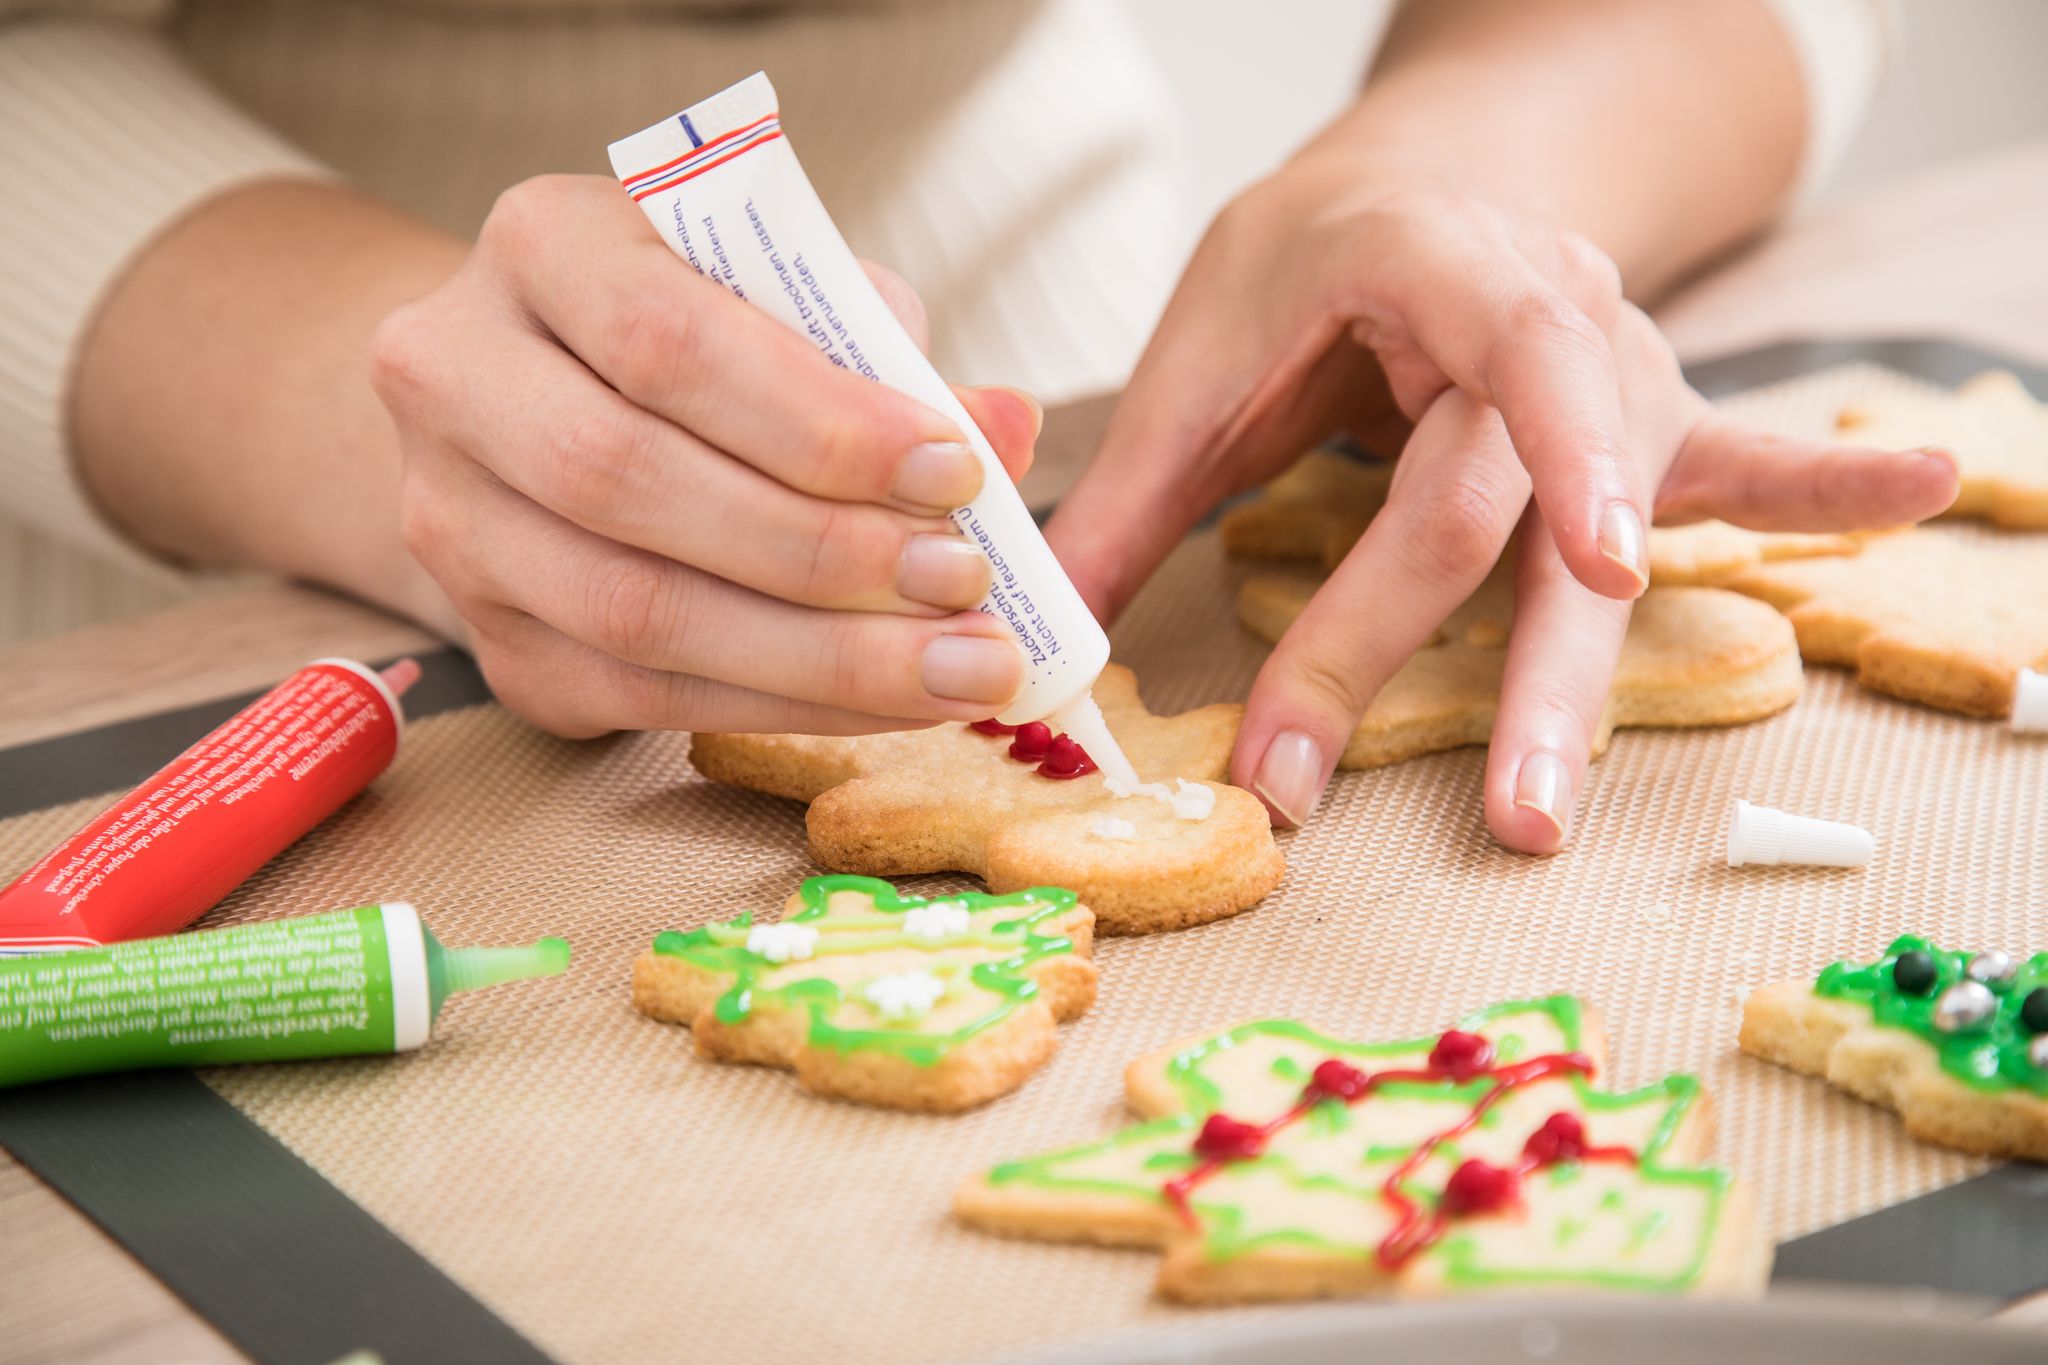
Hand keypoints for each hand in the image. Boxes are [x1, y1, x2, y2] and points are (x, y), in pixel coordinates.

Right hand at [370, 175, 1039, 737]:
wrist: (538, 409)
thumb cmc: (696, 337)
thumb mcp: (782, 296)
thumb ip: (882, 352)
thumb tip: (1006, 427)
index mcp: (538, 246)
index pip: (666, 339)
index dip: (816, 420)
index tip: (955, 471)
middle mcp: (455, 377)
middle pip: (630, 482)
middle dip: (822, 550)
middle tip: (964, 586)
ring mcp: (453, 524)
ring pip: (632, 613)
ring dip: (819, 657)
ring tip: (958, 669)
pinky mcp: (494, 643)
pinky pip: (644, 697)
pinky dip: (785, 707)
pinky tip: (890, 704)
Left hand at [1047, 166, 1958, 849]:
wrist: (1417, 185)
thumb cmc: (1310, 264)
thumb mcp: (1209, 344)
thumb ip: (1132, 489)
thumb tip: (1045, 636)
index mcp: (1435, 270)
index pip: (1476, 403)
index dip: (1526, 492)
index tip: (1574, 574)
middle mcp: (1551, 321)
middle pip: (1518, 516)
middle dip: (1491, 673)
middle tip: (1495, 817)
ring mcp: (1613, 375)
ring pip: (1609, 541)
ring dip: (1585, 679)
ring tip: (1551, 805)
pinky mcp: (1644, 428)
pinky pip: (1745, 461)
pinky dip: (1825, 485)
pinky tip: (1928, 484)